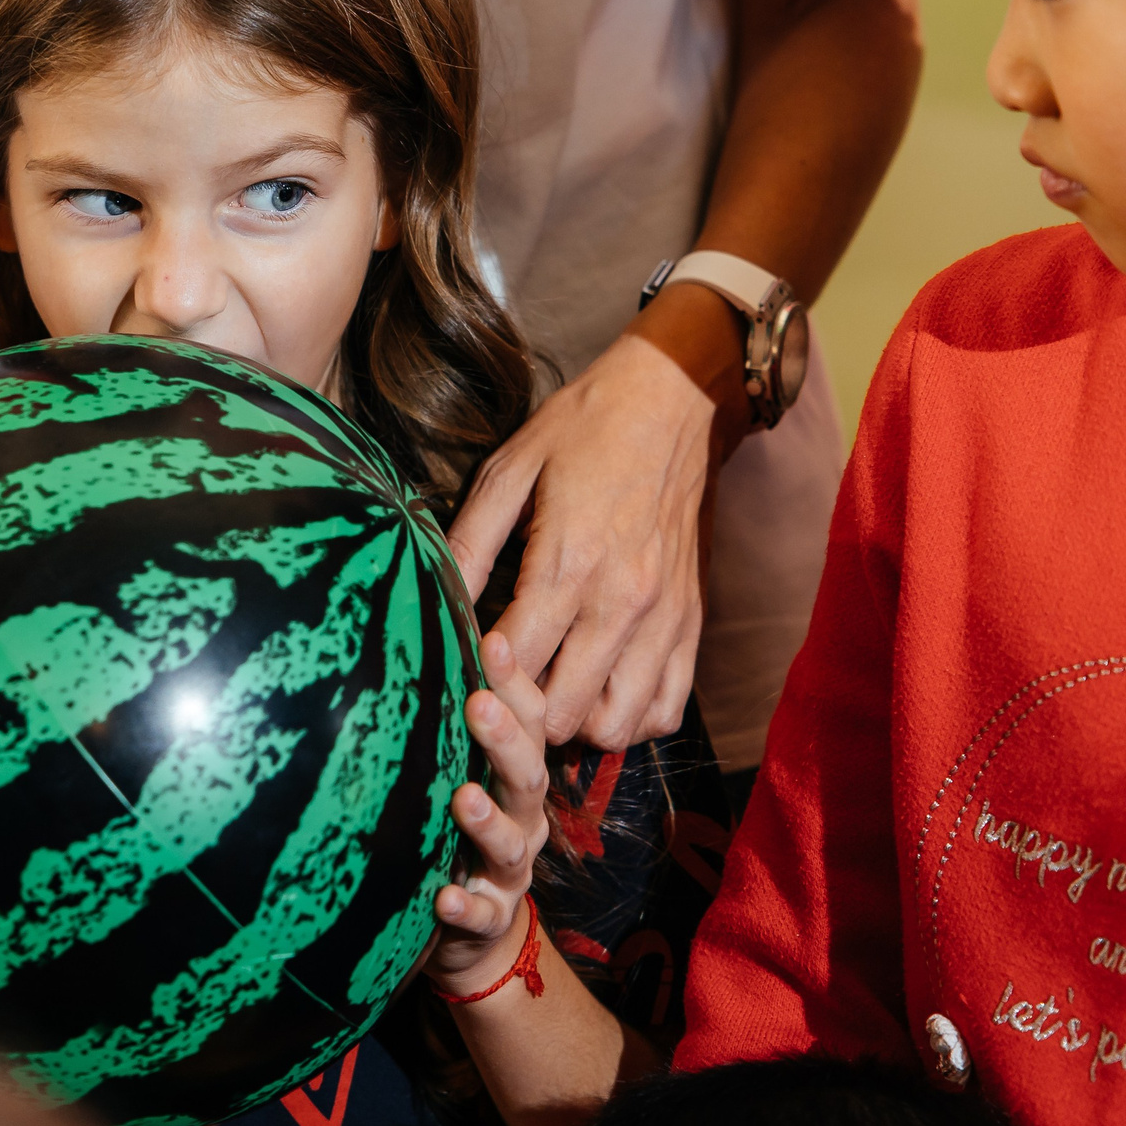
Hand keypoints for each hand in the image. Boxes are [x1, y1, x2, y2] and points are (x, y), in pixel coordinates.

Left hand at [425, 632, 550, 993]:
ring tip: (463, 800)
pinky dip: (465, 905)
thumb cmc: (454, 827)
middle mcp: (521, 816)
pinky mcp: (486, 917)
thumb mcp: (454, 767)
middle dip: (505, 739)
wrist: (473, 929)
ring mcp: (506, 870)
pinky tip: (442, 896)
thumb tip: (406, 623)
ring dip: (489, 821)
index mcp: (514, 772)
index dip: (513, 680)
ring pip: (511, 844)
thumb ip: (441, 716)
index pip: (526, 719)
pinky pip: (481, 913)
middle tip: (478, 704)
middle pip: (527, 775)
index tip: (492, 638)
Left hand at [446, 329, 719, 749]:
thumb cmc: (583, 429)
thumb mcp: (509, 469)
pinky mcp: (691, 622)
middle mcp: (622, 603)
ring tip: (547, 691)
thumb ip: (470, 540)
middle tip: (502, 683)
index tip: (463, 659)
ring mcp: (664, 618)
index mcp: (569, 563)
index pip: (514, 663)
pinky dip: (632, 717)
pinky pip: (667, 708)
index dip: (479, 672)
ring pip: (616, 724)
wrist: (673, 400)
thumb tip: (434, 595)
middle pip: (563, 713)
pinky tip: (598, 689)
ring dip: (576, 722)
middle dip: (523, 711)